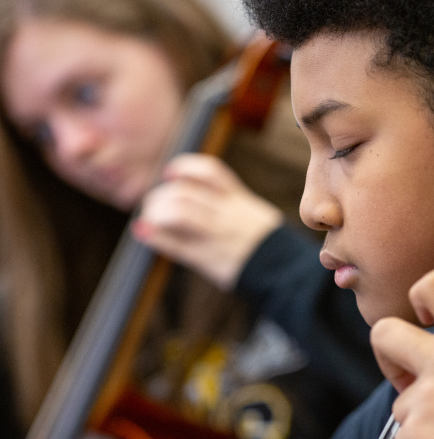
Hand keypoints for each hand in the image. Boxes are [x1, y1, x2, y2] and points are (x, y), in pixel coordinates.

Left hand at [133, 153, 284, 288]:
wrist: (284, 270)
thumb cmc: (264, 242)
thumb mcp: (251, 212)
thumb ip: (226, 201)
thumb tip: (189, 191)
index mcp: (239, 200)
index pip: (209, 172)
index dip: (183, 168)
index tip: (169, 173)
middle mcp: (227, 213)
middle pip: (186, 193)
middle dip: (162, 195)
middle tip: (154, 203)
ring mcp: (217, 235)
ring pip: (179, 212)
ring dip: (156, 213)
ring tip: (151, 218)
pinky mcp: (209, 257)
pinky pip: (176, 244)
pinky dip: (155, 236)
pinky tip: (144, 232)